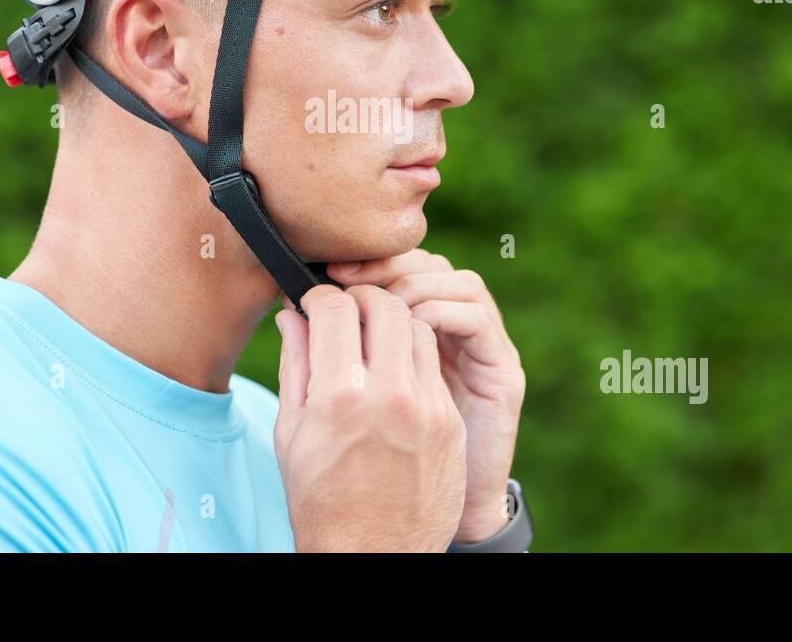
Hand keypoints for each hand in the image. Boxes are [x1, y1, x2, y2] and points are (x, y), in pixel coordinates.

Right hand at [274, 283, 466, 550]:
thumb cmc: (320, 499)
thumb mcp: (293, 433)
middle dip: (362, 298)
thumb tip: (293, 316)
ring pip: (416, 328)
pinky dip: (413, 357)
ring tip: (373, 338)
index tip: (315, 303)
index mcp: (340, 396)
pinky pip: (433, 366)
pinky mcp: (449, 422)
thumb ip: (296, 365)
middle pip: (385, 306)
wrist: (373, 554)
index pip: (336, 308)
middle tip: (348, 309)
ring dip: (393, 323)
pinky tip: (395, 373)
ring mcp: (427, 408)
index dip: (320, 297)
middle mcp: (389, 395)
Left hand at [329, 251, 524, 543]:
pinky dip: (442, 311)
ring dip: (417, 283)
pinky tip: (410, 326)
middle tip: (348, 276)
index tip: (327, 271)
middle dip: (389, 264)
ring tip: (381, 303)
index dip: (365, 264)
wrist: (429, 527)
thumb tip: (287, 310)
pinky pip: (478, 318)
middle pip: (431, 264)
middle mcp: (454, 334)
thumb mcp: (344, 404)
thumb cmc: (380, 467)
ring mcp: (482, 351)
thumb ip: (321, 358)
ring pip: (461, 281)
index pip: (398, 271)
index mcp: (415, 336)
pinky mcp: (503, 372)